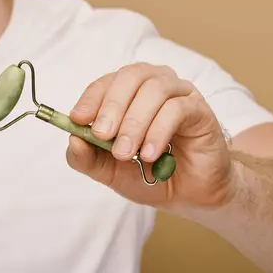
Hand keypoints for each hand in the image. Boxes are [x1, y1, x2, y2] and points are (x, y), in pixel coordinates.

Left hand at [66, 63, 235, 208]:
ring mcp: (179, 94)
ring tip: (127, 152)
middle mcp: (153, 84)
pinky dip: (159, 130)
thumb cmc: (149, 175)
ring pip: (154, 89)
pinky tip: (150, 154)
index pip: (105, 83)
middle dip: (111, 106)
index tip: (78, 119)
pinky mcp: (200, 110)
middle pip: (130, 76)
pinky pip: (178, 109)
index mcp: (128, 93)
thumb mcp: (109, 171)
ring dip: (135, 121)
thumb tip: (72, 139)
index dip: (91, 99)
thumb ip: (87, 158)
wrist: (189, 196)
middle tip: (103, 136)